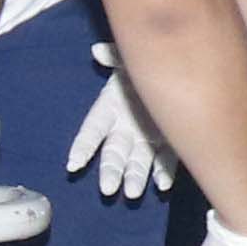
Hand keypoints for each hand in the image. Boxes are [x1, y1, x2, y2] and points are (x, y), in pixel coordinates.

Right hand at [63, 47, 170, 200]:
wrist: (172, 71)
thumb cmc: (142, 67)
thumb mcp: (128, 60)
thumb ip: (114, 57)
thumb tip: (97, 51)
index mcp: (109, 108)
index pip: (92, 130)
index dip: (82, 147)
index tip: (73, 165)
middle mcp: (124, 127)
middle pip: (113, 153)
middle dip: (110, 171)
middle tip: (108, 189)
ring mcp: (145, 137)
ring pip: (137, 162)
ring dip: (135, 178)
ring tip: (134, 194)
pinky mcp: (166, 142)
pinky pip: (163, 161)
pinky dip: (162, 173)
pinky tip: (162, 184)